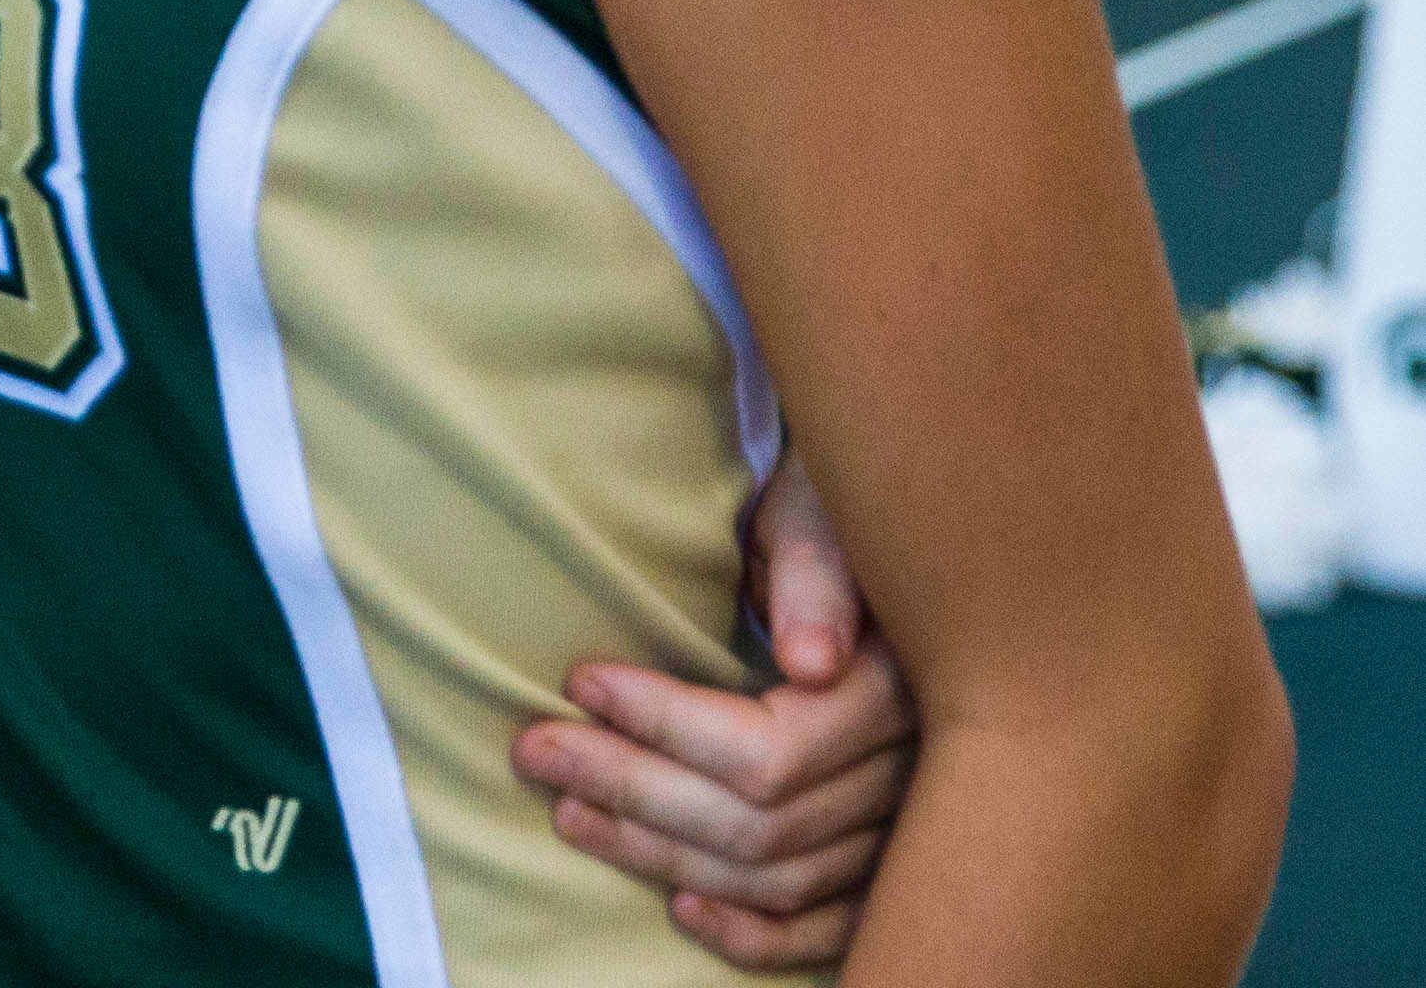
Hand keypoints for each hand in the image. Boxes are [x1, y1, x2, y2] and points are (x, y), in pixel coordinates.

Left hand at [512, 446, 916, 968]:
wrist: (878, 540)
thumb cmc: (834, 511)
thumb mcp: (818, 513)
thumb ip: (813, 575)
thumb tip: (810, 661)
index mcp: (895, 690)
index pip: (768, 751)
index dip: (664, 724)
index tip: (580, 680)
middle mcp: (911, 777)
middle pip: (760, 823)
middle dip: (632, 788)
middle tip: (535, 748)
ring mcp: (904, 830)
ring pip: (778, 878)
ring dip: (664, 854)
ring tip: (570, 811)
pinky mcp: (887, 861)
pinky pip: (827, 928)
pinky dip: (756, 935)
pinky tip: (683, 905)